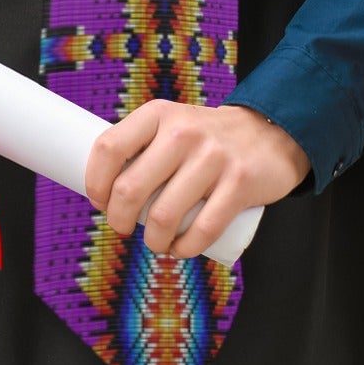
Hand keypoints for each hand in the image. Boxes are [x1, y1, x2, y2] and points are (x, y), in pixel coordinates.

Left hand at [83, 100, 310, 259]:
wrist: (268, 133)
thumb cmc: (205, 137)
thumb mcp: (170, 123)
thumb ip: (142, 145)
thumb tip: (104, 185)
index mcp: (157, 114)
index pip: (109, 147)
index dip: (95, 181)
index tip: (99, 201)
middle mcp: (181, 131)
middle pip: (130, 188)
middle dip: (117, 219)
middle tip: (121, 227)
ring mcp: (212, 157)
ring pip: (164, 215)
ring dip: (152, 241)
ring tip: (154, 242)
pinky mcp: (239, 184)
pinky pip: (202, 230)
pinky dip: (184, 249)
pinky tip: (178, 250)